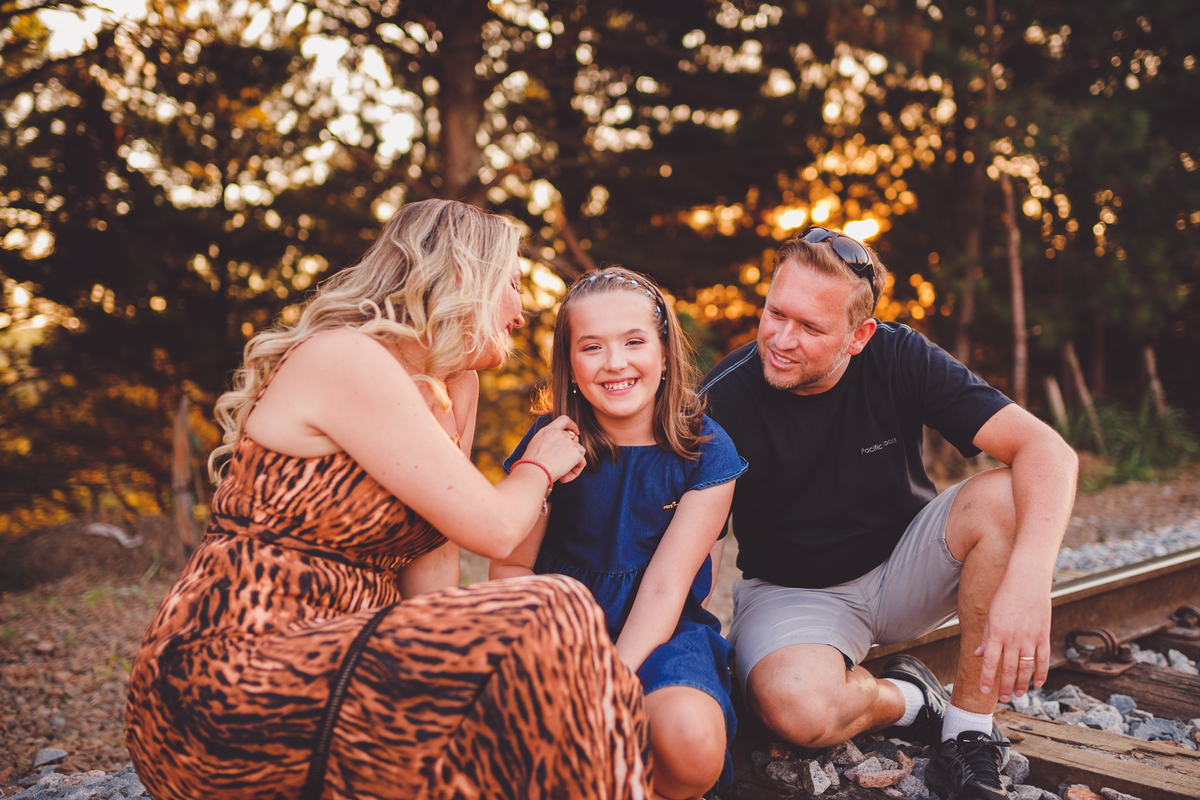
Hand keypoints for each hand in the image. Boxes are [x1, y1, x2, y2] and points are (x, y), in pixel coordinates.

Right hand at [522, 416, 584, 483]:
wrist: (535, 469)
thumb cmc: (530, 462)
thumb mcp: (535, 444)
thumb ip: (545, 441)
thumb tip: (550, 449)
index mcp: (549, 430)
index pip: (564, 420)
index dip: (572, 425)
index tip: (576, 432)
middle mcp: (561, 434)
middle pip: (574, 439)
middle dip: (570, 452)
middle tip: (560, 465)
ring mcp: (570, 443)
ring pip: (579, 451)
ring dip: (573, 462)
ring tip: (562, 474)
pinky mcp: (576, 454)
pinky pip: (582, 463)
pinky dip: (576, 471)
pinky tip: (565, 478)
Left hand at [975, 572, 1051, 702]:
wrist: (1027, 579)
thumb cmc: (1005, 595)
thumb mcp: (990, 614)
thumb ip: (985, 637)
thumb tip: (979, 656)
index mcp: (997, 632)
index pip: (990, 662)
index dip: (987, 678)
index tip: (983, 691)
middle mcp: (1013, 638)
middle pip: (1008, 669)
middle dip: (1004, 686)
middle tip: (1002, 698)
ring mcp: (1030, 638)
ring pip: (1026, 668)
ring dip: (1022, 683)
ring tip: (1018, 694)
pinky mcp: (1043, 635)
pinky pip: (1043, 659)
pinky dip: (1041, 673)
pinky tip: (1038, 683)